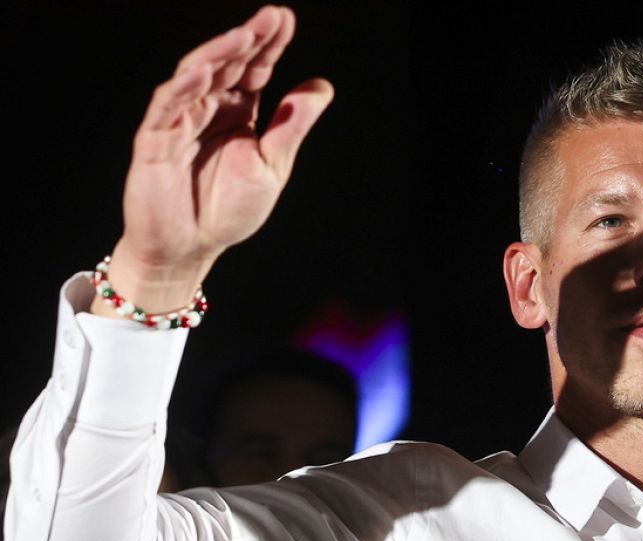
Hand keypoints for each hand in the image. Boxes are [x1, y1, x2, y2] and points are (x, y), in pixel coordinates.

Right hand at [95, 5, 333, 315]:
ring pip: (195, 76)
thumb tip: (320, 85)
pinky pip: (167, 107)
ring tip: (243, 35)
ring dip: (219, 54)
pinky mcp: (155, 141)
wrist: (190, 249)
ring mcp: (178, 121)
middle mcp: (207, 109)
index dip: (268, 44)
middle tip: (272, 16)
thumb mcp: (272, 164)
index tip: (285, 18)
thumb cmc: (227, 210)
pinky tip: (204, 69)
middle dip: (248, 38)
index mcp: (236, 112)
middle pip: (227, 64)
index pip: (253, 69)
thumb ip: (291, 125)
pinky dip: (184, 87)